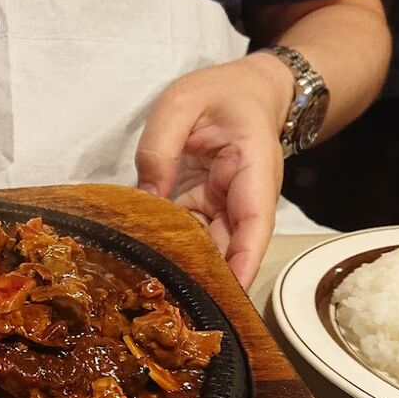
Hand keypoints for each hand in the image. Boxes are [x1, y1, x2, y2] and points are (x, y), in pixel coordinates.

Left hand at [134, 53, 293, 286]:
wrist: (246, 90)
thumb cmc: (221, 92)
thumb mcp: (181, 103)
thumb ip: (159, 146)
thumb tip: (144, 198)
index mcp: (252, 169)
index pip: (253, 224)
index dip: (242, 261)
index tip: (230, 293)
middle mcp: (245, 196)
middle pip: (230, 247)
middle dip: (206, 277)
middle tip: (172, 307)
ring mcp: (225, 205)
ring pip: (209, 246)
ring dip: (186, 267)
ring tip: (155, 294)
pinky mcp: (206, 208)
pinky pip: (191, 235)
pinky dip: (172, 249)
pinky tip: (146, 266)